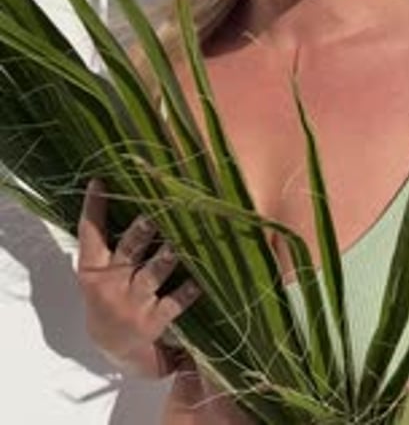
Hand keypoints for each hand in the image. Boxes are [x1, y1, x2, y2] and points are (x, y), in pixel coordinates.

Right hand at [76, 178, 200, 377]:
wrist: (112, 347)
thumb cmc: (110, 294)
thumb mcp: (98, 271)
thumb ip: (106, 241)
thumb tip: (128, 193)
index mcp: (92, 268)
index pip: (89, 233)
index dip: (93, 208)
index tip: (100, 182)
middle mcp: (110, 284)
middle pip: (128, 250)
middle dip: (142, 231)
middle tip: (155, 212)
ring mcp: (131, 303)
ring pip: (152, 274)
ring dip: (167, 257)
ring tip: (180, 241)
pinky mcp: (152, 321)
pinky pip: (173, 303)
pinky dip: (187, 292)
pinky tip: (199, 281)